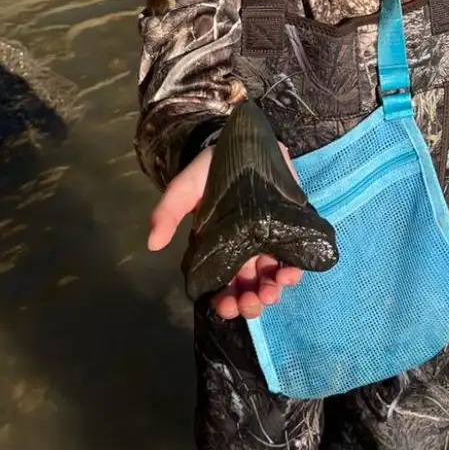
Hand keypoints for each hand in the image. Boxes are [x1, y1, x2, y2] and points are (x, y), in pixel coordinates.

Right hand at [147, 140, 304, 319]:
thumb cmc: (210, 169)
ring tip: (270, 292)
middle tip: (250, 304)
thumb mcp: (185, 188)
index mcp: (219, 247)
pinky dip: (295, 269)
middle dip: (249, 301)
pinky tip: (291, 273)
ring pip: (272, 275)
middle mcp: (245, 249)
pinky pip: (296, 254)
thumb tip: (152, 244)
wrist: (244, 143)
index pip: (220, 282)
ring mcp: (270, 238)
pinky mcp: (291, 225)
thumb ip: (169, 212)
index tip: (225, 306)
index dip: (223, 299)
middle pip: (248, 285)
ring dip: (272, 290)